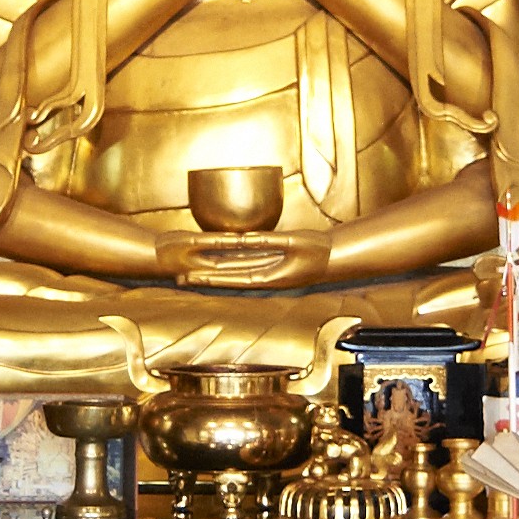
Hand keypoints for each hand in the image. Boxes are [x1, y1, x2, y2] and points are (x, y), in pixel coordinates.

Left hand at [165, 227, 330, 292]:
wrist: (335, 257)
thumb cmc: (318, 250)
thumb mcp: (293, 241)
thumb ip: (268, 241)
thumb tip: (243, 239)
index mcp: (269, 278)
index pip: (233, 278)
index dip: (211, 278)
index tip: (192, 278)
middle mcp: (264, 279)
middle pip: (229, 278)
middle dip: (205, 278)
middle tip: (182, 278)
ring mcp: (268, 273)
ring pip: (235, 272)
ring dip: (214, 272)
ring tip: (193, 271)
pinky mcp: (272, 265)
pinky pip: (246, 264)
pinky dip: (230, 263)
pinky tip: (218, 260)